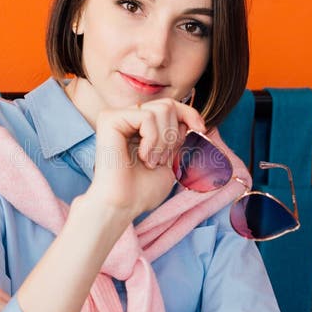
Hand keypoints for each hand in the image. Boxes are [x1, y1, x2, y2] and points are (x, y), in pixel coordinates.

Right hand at [89, 98, 205, 218]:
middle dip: (173, 135)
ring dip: (163, 141)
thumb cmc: (142, 191)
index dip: (189, 114)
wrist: (123, 206)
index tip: (201, 129)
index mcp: (138, 127)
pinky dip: (152, 139)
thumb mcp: (169, 160)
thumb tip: (187, 121)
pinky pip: (146, 117)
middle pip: (167, 105)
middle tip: (161, 160)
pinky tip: (142, 157)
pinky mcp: (109, 119)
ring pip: (160, 109)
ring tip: (150, 161)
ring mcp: (117, 117)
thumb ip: (177, 138)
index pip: (169, 106)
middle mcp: (126, 118)